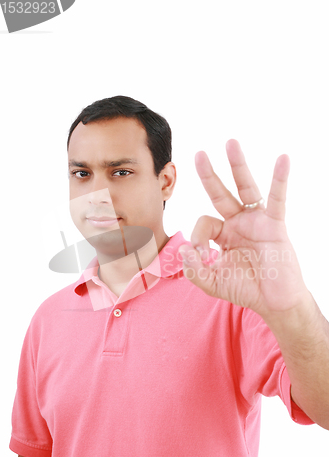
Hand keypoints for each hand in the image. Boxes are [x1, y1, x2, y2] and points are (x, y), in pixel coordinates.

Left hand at [178, 139, 309, 319]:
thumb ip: (194, 270)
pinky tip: (283, 159)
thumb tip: (185, 249)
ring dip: (238, 165)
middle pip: (221, 193)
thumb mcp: (212, 283)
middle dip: (209, 174)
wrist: (274, 302)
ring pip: (245, 188)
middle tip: (199, 154)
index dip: (198, 236)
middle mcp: (238, 223)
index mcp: (223, 234)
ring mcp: (257, 222)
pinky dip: (280, 179)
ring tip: (231, 143)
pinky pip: (277, 199)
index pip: (204, 222)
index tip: (202, 255)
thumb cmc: (245, 290)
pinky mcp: (275, 225)